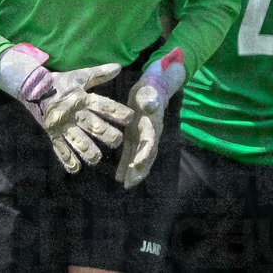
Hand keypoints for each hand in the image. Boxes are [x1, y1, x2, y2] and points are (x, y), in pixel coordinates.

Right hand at [0, 44, 133, 172]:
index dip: (117, 111)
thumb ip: (100, 74)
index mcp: (82, 97)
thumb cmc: (62, 82)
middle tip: (117, 141)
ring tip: (96, 159)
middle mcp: (73, 111)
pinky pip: (60, 148)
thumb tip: (119, 67)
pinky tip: (76, 168)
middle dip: (106, 134)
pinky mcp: (52, 133)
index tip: (130, 118)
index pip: (103, 105)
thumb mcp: (81, 76)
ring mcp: (62, 123)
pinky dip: (67, 159)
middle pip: (92, 124)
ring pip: (77, 139)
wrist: (33, 87)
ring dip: (87, 150)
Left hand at [117, 49, 185, 189]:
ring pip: (138, 157)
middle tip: (130, 183)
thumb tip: (152, 106)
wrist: (152, 88)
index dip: (144, 154)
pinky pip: (130, 153)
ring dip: (133, 171)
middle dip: (139, 170)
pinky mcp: (135, 136)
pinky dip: (126, 164)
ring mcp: (143, 137)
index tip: (137, 166)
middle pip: (146, 155)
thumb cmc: (150, 90)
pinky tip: (119, 176)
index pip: (150, 142)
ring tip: (125, 184)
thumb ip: (150, 101)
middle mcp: (150, 134)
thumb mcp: (149, 92)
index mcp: (153, 125)